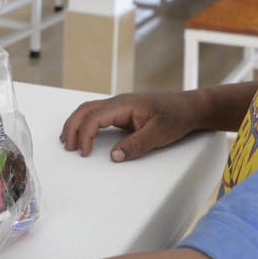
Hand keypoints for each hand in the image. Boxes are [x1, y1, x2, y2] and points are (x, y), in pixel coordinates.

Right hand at [60, 92, 203, 162]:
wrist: (190, 107)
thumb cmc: (176, 117)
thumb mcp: (158, 134)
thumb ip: (136, 145)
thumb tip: (114, 156)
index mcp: (124, 104)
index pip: (94, 117)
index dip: (85, 135)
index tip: (84, 153)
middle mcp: (119, 102)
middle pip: (85, 110)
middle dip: (72, 127)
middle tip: (67, 147)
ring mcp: (120, 106)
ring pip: (89, 110)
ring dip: (76, 124)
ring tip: (68, 141)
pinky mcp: (123, 112)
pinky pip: (98, 114)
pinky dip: (86, 123)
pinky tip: (84, 134)